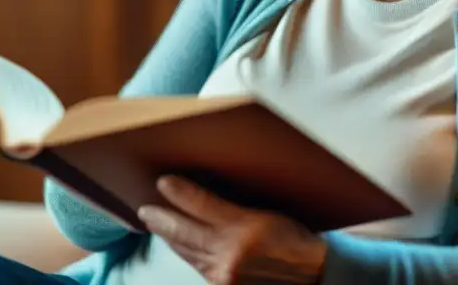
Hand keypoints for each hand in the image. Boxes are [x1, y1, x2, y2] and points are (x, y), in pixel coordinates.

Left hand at [138, 176, 328, 284]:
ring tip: (156, 223)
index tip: (163, 181)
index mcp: (244, 228)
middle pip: (186, 231)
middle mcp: (230, 253)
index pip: (202, 205)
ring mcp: (225, 274)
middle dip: (162, 218)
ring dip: (169, 237)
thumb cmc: (295, 240)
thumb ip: (234, 210)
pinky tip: (179, 245)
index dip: (180, 192)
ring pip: (187, 252)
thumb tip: (202, 198)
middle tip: (145, 208)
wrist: (312, 275)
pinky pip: (198, 267)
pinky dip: (185, 254)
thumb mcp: (268, 214)